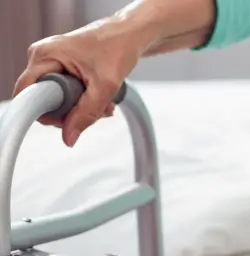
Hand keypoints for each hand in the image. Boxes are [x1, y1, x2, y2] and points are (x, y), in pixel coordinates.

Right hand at [11, 19, 150, 146]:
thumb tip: (69, 138)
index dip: (45, 112)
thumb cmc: (119, 47)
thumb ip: (86, 114)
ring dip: (81, 108)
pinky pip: (65, 93)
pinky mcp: (62, 68)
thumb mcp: (105, 86)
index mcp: (44, 56)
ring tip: (104, 102)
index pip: (27, 93)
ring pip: (57, 100)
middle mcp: (43, 57)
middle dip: (70, 111)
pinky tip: (101, 99)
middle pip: (44, 100)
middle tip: (96, 108)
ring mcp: (52, 63)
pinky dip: (84, 100)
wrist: (131, 34)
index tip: (68, 117)